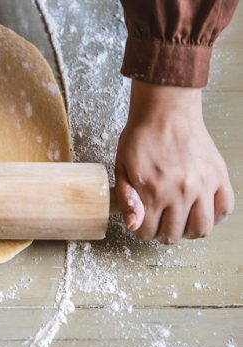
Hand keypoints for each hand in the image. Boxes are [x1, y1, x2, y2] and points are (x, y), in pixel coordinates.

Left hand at [115, 80, 234, 243]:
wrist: (165, 111)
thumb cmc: (140, 137)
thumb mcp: (121, 168)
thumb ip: (126, 199)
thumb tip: (134, 225)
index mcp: (154, 192)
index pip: (147, 232)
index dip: (140, 230)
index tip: (141, 221)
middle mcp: (181, 192)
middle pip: (174, 235)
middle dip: (162, 233)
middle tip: (159, 221)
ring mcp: (203, 185)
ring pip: (202, 229)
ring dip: (189, 231)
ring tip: (180, 220)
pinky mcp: (219, 176)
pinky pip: (225, 208)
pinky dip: (215, 216)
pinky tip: (201, 210)